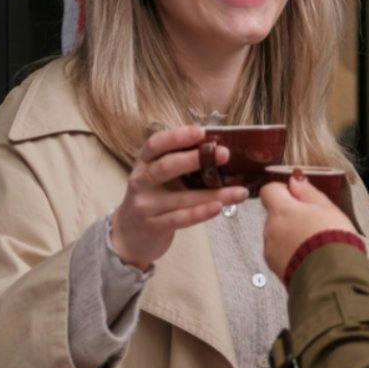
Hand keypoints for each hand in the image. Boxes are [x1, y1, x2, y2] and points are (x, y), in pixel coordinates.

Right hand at [109, 125, 249, 268]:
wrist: (129, 235)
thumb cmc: (153, 199)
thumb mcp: (158, 177)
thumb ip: (178, 164)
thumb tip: (217, 150)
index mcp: (144, 163)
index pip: (155, 144)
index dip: (177, 136)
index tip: (201, 132)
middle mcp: (141, 181)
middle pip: (166, 166)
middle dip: (196, 159)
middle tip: (225, 154)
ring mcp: (146, 205)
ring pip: (182, 197)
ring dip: (213, 193)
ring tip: (240, 192)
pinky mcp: (154, 226)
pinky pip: (181, 218)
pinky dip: (201, 213)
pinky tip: (219, 208)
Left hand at [260, 172, 358, 279]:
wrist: (332, 278)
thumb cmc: (333, 241)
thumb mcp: (327, 208)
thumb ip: (307, 192)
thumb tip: (294, 181)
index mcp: (281, 210)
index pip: (269, 190)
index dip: (283, 191)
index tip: (298, 196)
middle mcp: (270, 228)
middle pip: (274, 214)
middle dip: (290, 216)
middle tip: (314, 223)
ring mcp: (270, 249)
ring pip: (277, 234)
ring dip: (290, 234)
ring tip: (313, 243)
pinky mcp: (274, 267)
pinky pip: (279, 252)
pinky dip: (290, 252)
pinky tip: (308, 256)